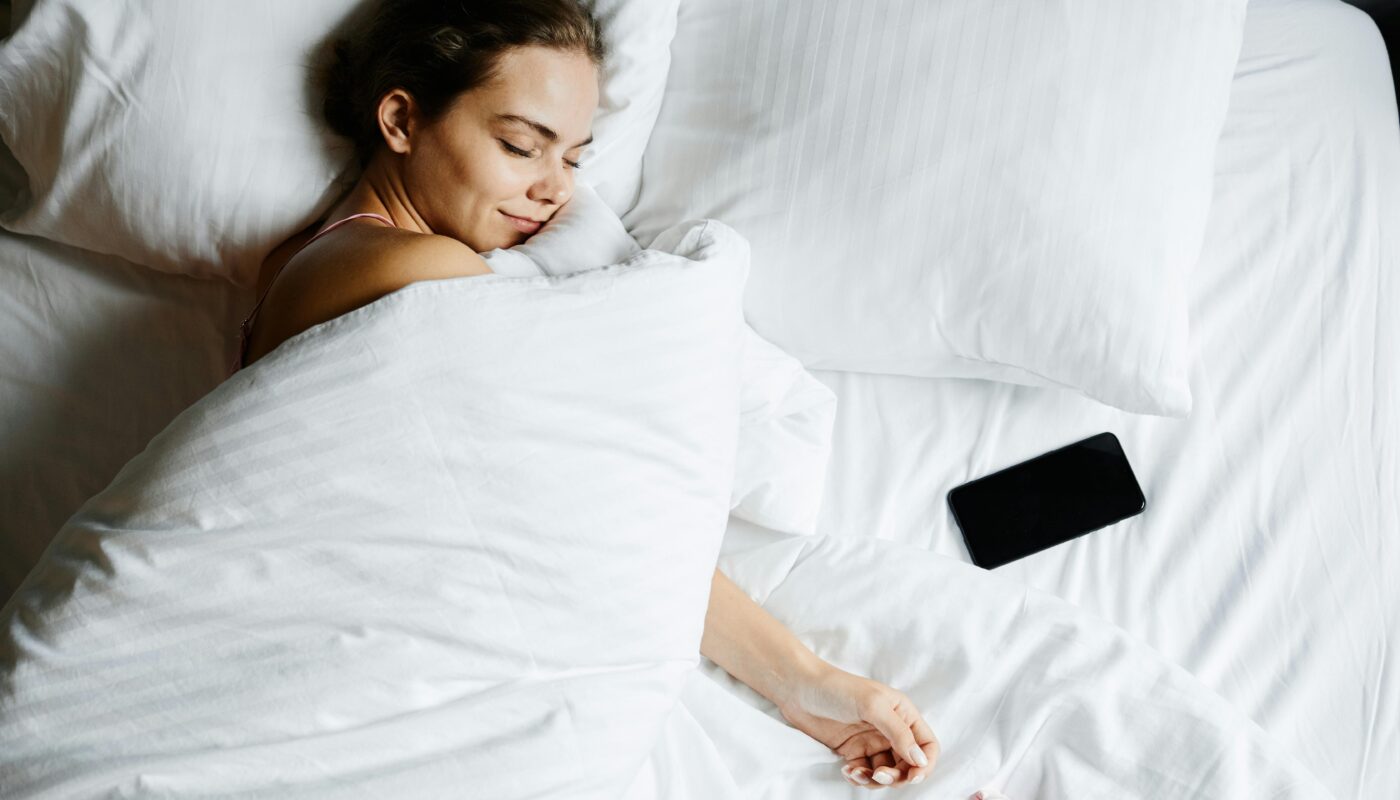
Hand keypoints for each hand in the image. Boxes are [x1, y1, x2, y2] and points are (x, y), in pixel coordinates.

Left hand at [775, 660, 939, 788]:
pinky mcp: (853, 750)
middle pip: (908, 764)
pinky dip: (859, 778)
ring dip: (875, 780)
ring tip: (857, 773)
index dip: (925, 763)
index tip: (912, 777)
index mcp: (903, 714)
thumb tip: (920, 760)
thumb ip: (898, 733)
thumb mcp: (872, 706)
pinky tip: (847, 770)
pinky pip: (865, 773)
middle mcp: (891, 729)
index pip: (927, 745)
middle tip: (879, 775)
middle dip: (897, 776)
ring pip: (887, 773)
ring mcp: (871, 741)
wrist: (798, 689)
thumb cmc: (836, 688)